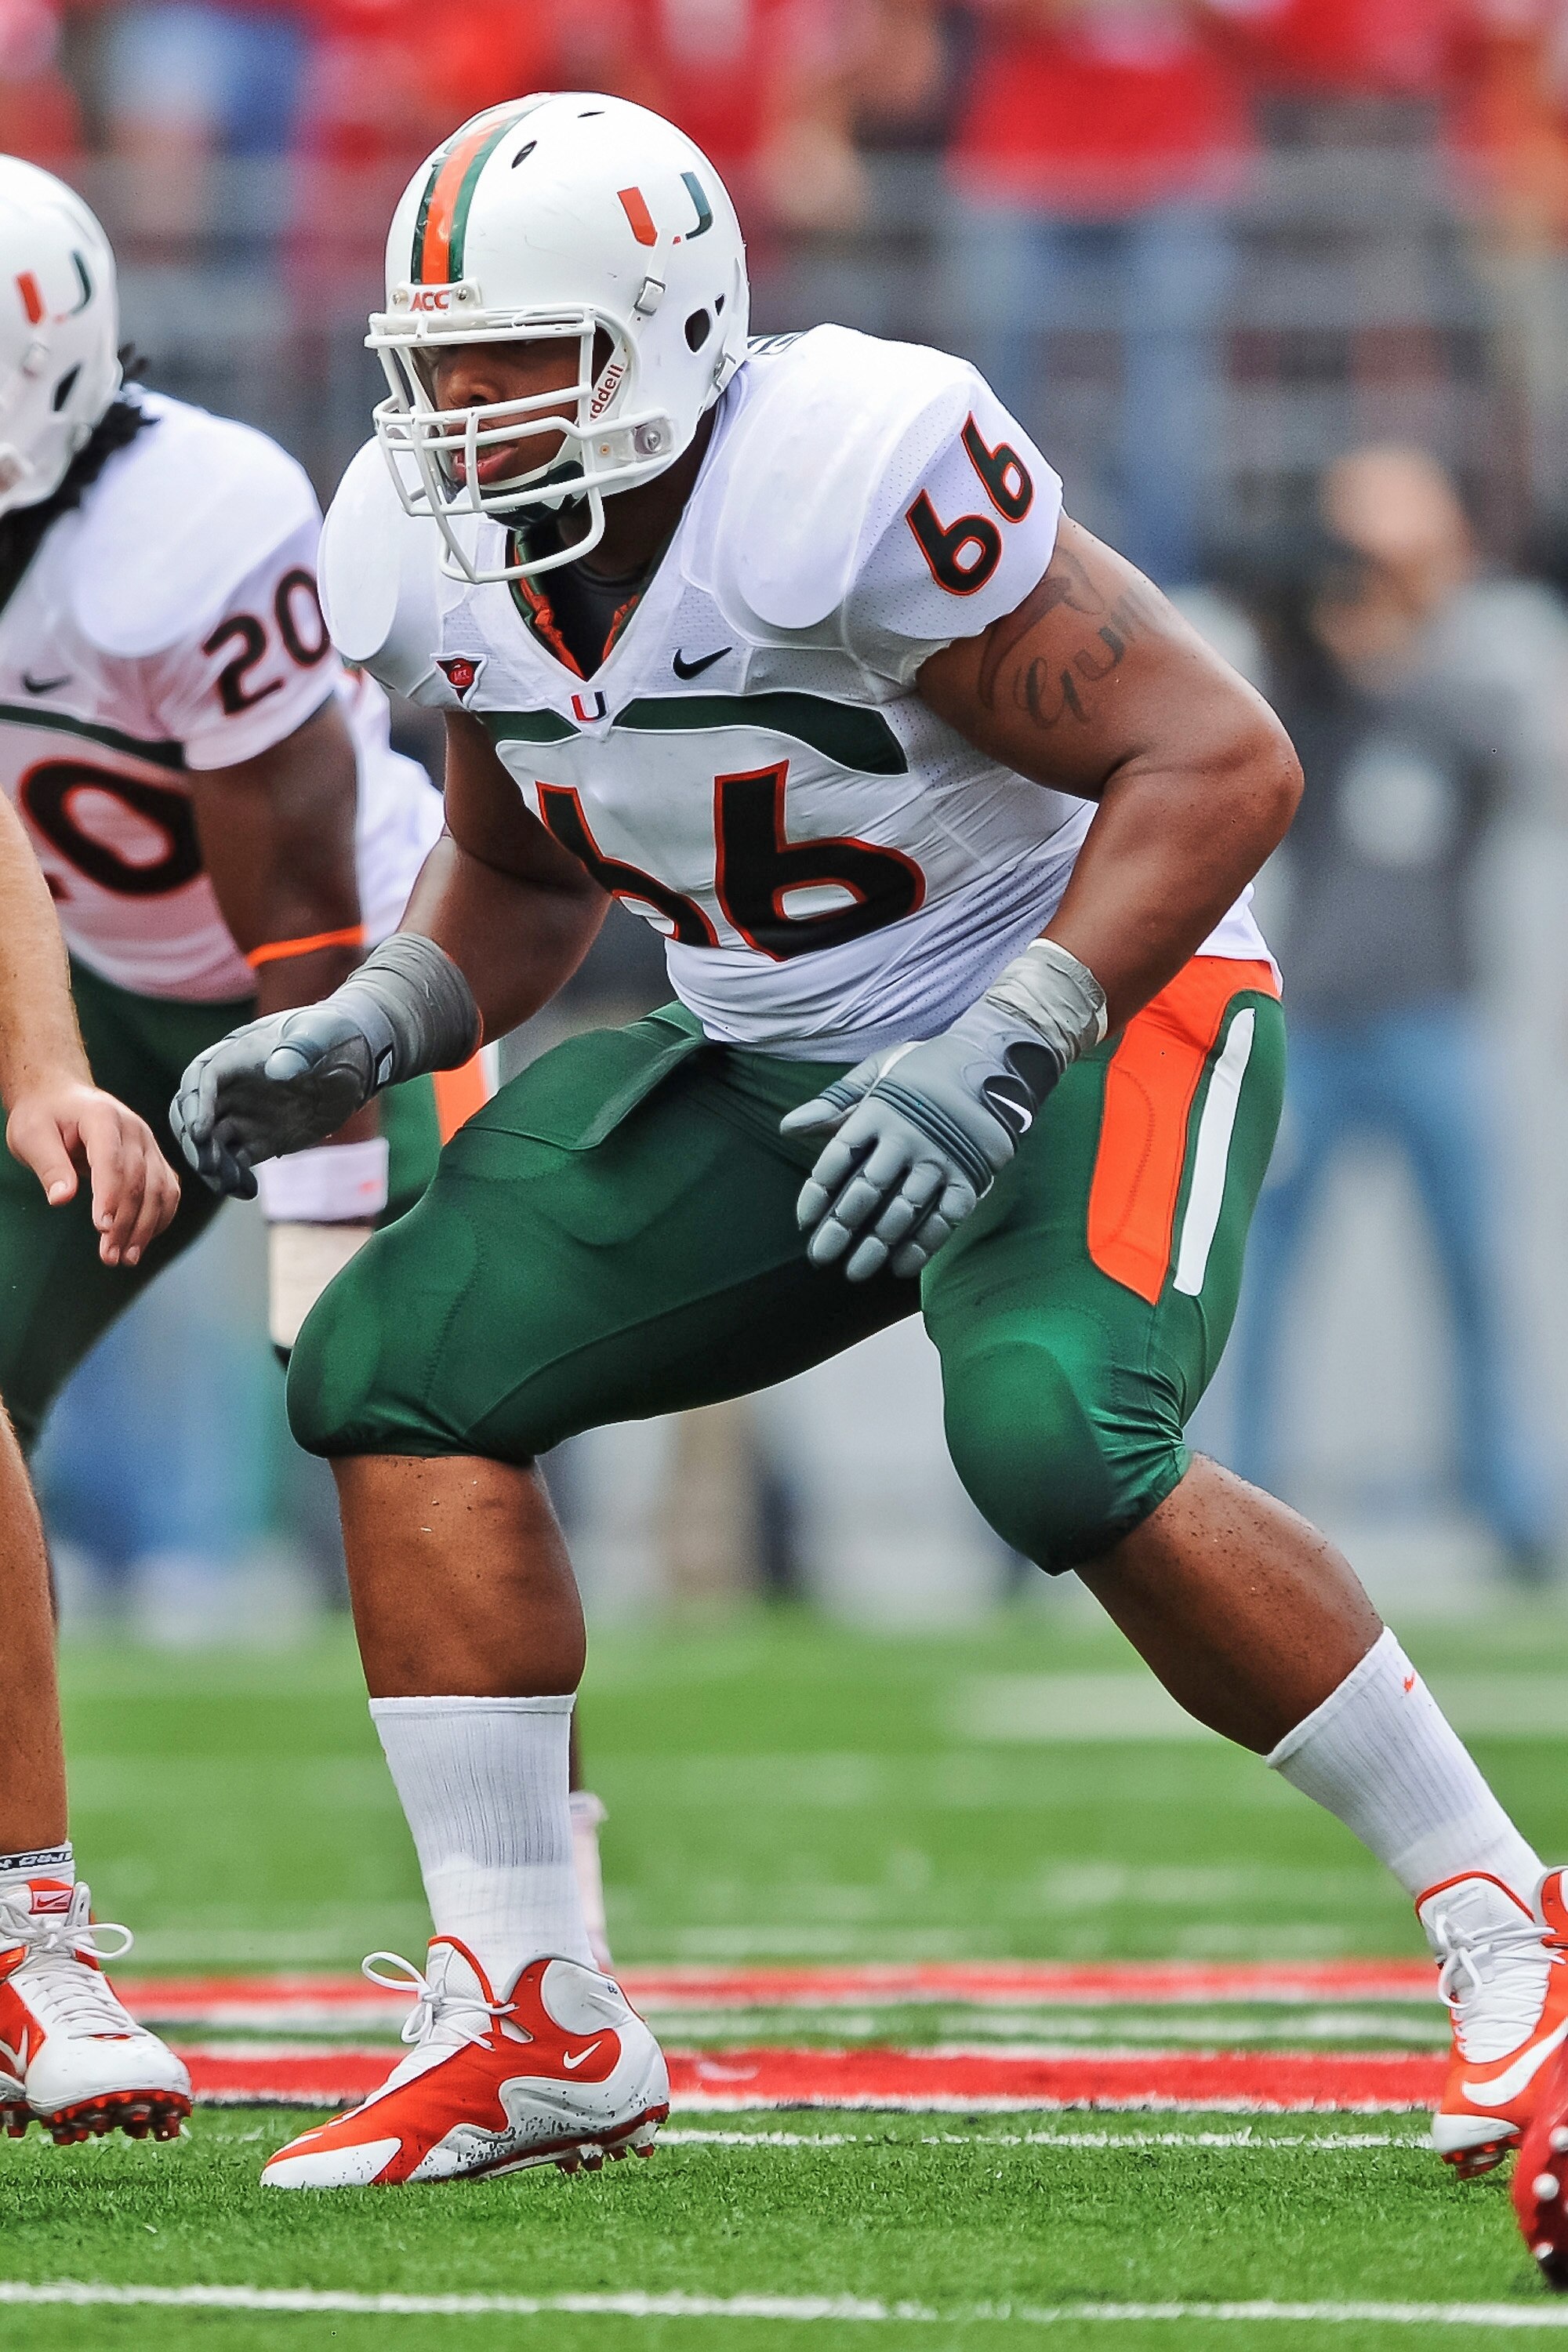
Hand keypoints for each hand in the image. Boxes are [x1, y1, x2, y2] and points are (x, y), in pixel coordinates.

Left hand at [6, 1078, 180, 1266]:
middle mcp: (134, 1129)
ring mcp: (149, 1144)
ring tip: (127, 1257)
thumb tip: (61, 1198)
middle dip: (127, 1222)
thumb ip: (49, 1165)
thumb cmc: (45, 1115)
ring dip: (147, 1227)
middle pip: (139, 1181)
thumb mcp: (31, 1135)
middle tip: (109, 1255)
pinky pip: (167, 1191)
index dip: (110, 1196)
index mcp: (103, 1117)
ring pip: (160, 1189)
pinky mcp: (154, 1158)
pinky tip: (143, 1239)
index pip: (112, 1160)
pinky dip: (160, 1218)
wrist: (63, 1097)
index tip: (102, 1228)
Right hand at [170, 1003, 381, 1198]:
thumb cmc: (332, 1036)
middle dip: (194, 1141)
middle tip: (209, 1166)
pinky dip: (233, 1178)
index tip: (200, 1132)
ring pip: (210, 1143)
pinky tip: (247, 1191)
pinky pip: (234, 1162)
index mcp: (236, 1056)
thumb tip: (277, 1070)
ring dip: (212, 1166)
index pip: (202, 1079)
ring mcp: (242, 1115)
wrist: (355, 1059)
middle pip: (192, 1114)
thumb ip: (299, 1050)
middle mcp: (231, 1088)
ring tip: (231, 1185)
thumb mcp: (319, 1035)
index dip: (197, 1105)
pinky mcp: (258, 1140)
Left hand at [780, 1006, 1060, 1282]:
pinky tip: (901, 1266)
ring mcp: (940, 1159)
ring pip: (903, 1211)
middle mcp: (907, 1137)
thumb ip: (832, 1103)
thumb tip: (788, 1127)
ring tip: (854, 1271)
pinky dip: (924, 1245)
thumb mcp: (876, 1072)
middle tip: (820, 1258)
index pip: (837, 1159)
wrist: (991, 1060)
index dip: (816, 1195)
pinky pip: (945, 1218)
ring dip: (877, 1246)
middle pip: (866, 1191)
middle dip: (839, 1230)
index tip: (804, 1223)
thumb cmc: (922, 1069)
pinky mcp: (970, 1176)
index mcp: (878, 1110)